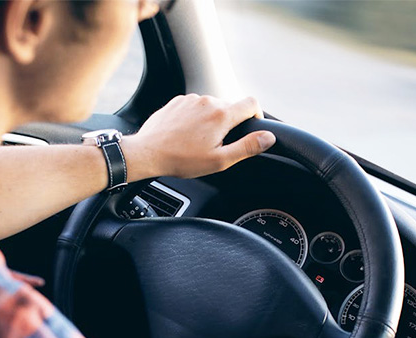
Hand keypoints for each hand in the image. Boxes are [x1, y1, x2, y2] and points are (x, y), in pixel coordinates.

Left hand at [121, 94, 275, 179]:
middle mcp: (208, 101)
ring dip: (211, 121)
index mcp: (222, 115)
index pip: (252, 103)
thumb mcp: (219, 160)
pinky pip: (194, 106)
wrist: (147, 152)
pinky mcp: (177, 101)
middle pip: (230, 107)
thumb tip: (268, 138)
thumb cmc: (181, 159)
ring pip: (211, 107)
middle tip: (217, 145)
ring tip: (199, 142)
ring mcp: (191, 99)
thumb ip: (247, 147)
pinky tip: (186, 135)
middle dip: (230, 124)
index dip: (257, 115)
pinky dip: (196, 118)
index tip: (252, 127)